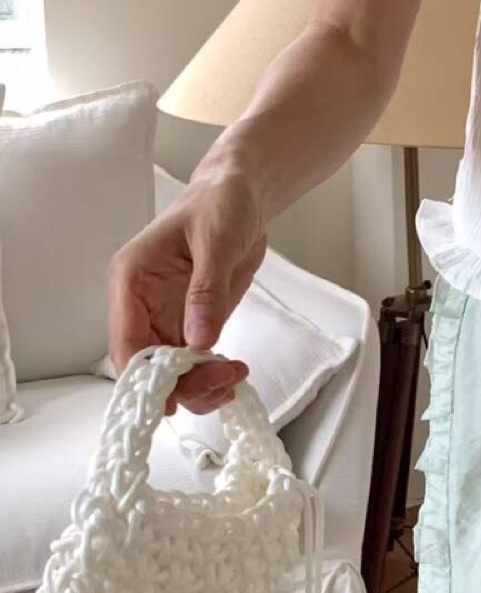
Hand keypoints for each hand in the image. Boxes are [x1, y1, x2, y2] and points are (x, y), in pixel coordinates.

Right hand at [107, 167, 266, 413]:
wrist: (242, 194)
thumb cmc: (221, 204)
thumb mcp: (216, 241)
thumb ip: (206, 292)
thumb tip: (197, 341)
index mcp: (132, 279)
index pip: (127, 339)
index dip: (145, 376)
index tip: (173, 398)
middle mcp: (141, 303)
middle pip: (147, 364)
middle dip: (181, 384)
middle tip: (223, 383)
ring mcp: (165, 315)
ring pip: (169, 369)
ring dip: (198, 385)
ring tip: (234, 379)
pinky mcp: (191, 321)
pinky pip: (192, 361)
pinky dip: (209, 375)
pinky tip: (233, 374)